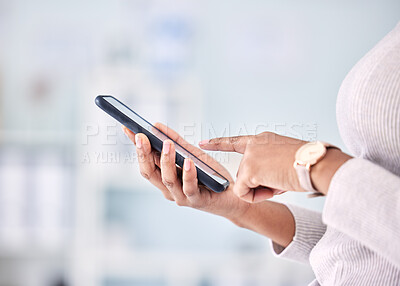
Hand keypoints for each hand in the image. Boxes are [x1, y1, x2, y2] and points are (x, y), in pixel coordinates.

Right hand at [122, 123, 250, 222]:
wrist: (234, 198)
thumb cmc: (211, 176)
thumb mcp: (193, 154)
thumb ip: (177, 142)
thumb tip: (158, 126)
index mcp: (164, 177)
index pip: (145, 161)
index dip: (136, 147)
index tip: (128, 129)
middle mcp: (169, 189)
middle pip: (149, 172)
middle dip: (143, 154)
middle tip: (141, 136)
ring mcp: (181, 196)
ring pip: (167, 179)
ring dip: (166, 161)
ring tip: (167, 144)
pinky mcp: (197, 201)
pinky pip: (189, 188)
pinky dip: (188, 174)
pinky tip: (188, 162)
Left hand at [200, 132, 351, 202]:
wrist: (317, 163)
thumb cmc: (310, 163)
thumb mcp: (286, 158)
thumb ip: (269, 165)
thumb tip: (264, 180)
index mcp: (263, 140)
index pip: (235, 142)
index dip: (218, 143)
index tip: (202, 143)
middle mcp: (254, 144)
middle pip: (246, 174)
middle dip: (260, 184)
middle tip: (281, 181)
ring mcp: (250, 156)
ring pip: (246, 184)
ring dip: (262, 190)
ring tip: (282, 182)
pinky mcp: (249, 170)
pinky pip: (245, 194)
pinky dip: (259, 197)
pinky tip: (275, 188)